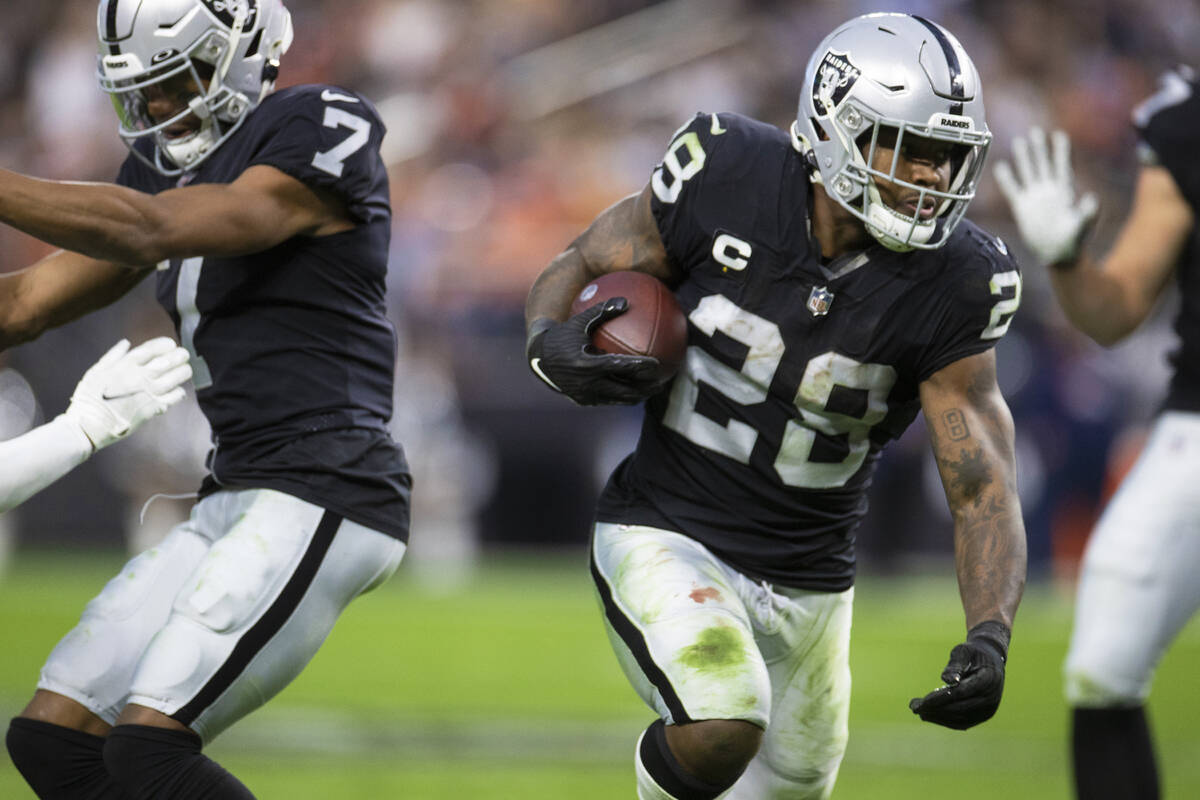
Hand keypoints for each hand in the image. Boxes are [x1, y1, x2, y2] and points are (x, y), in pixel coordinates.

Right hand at [64, 337, 192, 449]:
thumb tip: (126, 342)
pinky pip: (173, 397)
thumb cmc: (89, 398)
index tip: (171, 344)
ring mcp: (148, 392)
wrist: (90, 425)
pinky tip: (179, 390)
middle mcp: (139, 376)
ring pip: (174, 378)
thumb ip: (113, 356)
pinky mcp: (153, 408)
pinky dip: (178, 392)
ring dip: (183, 372)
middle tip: (184, 354)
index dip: (164, 344)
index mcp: (125, 365)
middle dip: (179, 355)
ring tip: (186, 370)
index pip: (151, 349)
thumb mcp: (96, 371)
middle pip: (167, 361)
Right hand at [527, 298, 663, 404]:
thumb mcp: (579, 321)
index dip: (641, 367)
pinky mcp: (583, 401)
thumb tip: (626, 301)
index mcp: (587, 364)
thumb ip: (602, 311)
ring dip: (636, 396)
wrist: (538, 358)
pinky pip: (608, 400)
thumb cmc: (562, 335)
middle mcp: (586, 383)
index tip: (658, 364)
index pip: (620, 367)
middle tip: (662, 383)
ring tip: (651, 390)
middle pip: (625, 391)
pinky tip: (633, 390)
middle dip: (646, 389)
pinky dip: (622, 396)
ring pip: (618, 400)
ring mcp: (585, 395)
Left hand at [909, 620, 1009, 729]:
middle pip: (959, 708)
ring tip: (919, 711)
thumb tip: (946, 679)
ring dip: (938, 717)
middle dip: (935, 709)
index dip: (940, 698)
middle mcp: (991, 698)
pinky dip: (945, 720)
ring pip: (960, 719)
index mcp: (988, 680)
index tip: (921, 702)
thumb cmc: (973, 653)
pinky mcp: (984, 716)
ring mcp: (989, 709)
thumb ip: (955, 664)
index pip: (960, 693)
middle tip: (913, 707)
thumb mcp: (963, 651)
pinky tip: (929, 715)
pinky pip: (963, 722)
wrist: (991, 661)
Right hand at [994, 127, 1098, 265]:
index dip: (1060, 151)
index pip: (1061, 166)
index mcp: (1064, 192)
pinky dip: (1006, 179)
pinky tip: (1001, 167)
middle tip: (1035, 131)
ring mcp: (1034, 198)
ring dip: (1023, 158)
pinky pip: (1012, 190)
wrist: (1058, 254)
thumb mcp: (1083, 227)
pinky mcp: (1022, 208)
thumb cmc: (1074, 242)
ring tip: (1019, 142)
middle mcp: (1048, 191)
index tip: (1058, 135)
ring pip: (1027, 173)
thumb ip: (1088, 213)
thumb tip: (1092, 199)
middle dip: (1039, 148)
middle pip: (1042, 164)